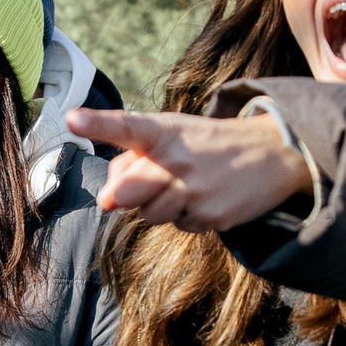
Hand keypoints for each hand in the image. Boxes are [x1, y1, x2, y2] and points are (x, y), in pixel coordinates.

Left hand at [67, 107, 314, 231]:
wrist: (274, 152)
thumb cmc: (209, 144)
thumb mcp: (175, 135)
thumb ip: (134, 156)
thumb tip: (108, 196)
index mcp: (164, 131)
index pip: (125, 126)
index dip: (96, 123)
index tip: (71, 119)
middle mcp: (177, 159)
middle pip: (124, 193)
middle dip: (122, 195)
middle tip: (146, 185)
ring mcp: (195, 190)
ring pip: (149, 216)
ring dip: (160, 206)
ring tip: (187, 187)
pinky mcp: (212, 216)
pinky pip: (180, 227)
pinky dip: (187, 217)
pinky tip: (207, 198)